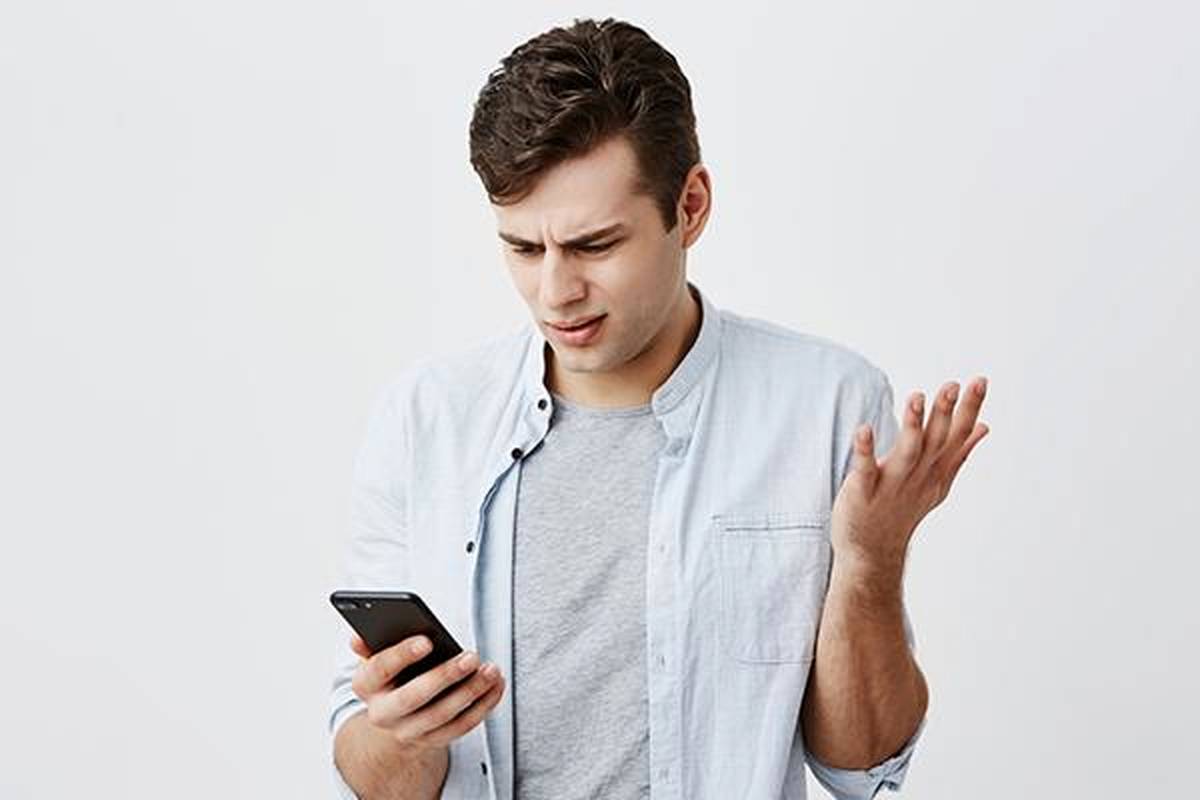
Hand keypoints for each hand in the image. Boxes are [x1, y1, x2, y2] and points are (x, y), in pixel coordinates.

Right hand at [349, 633, 505, 751]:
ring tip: (491, 670)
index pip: (379, 669)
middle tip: (471, 656)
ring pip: (442, 716)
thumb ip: (372, 644)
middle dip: (444, 676)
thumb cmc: (390, 675)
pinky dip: (483, 706)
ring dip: (471, 692)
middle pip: (413, 697)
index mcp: (365, 685)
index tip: (427, 641)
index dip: (401, 655)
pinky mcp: (432, 741)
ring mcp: (407, 731)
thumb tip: (358, 638)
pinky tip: (495, 685)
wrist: (393, 717)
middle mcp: (382, 713)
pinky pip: (461, 727)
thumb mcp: (377, 657)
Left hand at [831, 376, 989, 570]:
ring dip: (913, 426)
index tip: (980, 380)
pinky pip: (865, 469)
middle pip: (935, 441)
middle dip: (944, 413)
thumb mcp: (938, 481)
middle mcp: (918, 476)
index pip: (957, 435)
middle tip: (953, 385)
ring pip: (907, 453)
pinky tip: (863, 429)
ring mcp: (892, 485)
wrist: (873, 551)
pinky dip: (865, 450)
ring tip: (916, 398)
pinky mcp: (863, 492)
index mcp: (936, 470)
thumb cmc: (903, 509)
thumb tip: (984, 426)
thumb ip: (959, 452)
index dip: (969, 408)